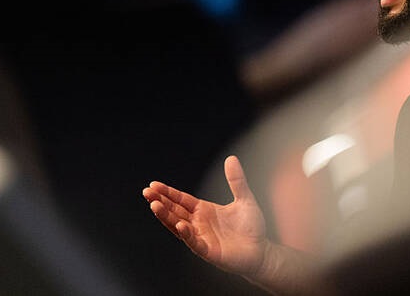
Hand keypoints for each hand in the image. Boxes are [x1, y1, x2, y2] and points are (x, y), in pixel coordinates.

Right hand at [142, 155, 266, 275]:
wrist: (262, 252)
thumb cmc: (252, 227)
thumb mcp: (244, 199)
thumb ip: (237, 181)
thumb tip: (231, 158)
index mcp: (203, 210)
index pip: (181, 200)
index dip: (167, 193)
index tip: (153, 185)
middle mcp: (198, 223)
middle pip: (175, 211)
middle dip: (160, 202)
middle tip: (147, 192)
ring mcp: (201, 237)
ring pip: (178, 226)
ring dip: (166, 216)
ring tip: (154, 205)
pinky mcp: (208, 251)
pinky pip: (194, 242)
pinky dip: (186, 234)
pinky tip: (179, 225)